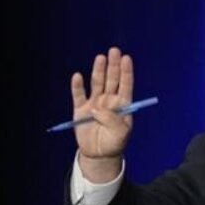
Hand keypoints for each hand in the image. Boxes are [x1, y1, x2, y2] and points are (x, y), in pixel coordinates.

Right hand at [70, 47, 133, 181]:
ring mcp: (95, 103)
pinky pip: (78, 95)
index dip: (126, 72)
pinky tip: (78, 76)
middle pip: (111, 79)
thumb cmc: (114, 142)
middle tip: (114, 51)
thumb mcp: (120, 133)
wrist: (99, 154)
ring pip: (97, 83)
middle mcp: (109, 101)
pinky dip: (78, 86)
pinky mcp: (80, 110)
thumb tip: (97, 109)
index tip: (126, 58)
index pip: (125, 85)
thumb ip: (112, 120)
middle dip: (113, 65)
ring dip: (98, 70)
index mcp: (122, 105)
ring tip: (101, 58)